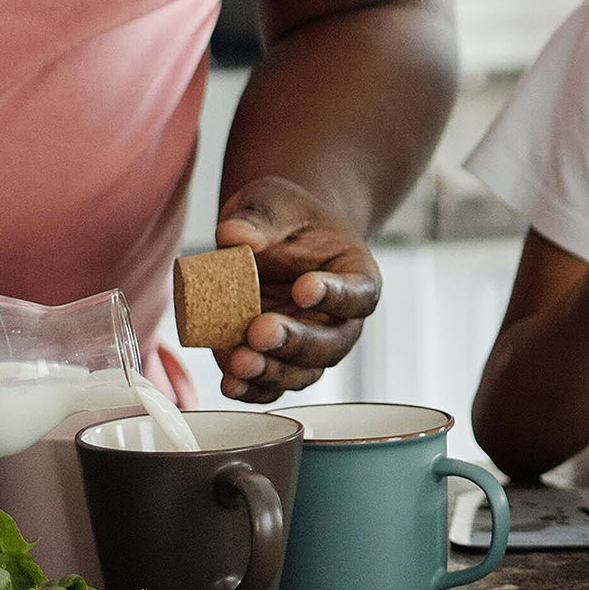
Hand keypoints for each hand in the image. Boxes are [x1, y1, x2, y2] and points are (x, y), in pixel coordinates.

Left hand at [213, 177, 383, 402]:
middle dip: (296, 342)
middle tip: (261, 331)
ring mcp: (307, 344)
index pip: (359, 293)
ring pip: (303, 372)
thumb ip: (259, 216)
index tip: (304, 288)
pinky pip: (270, 384)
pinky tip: (229, 382)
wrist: (273, 238)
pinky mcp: (274, 360)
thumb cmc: (283, 217)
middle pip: (332, 343)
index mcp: (355, 274)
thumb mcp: (273, 200)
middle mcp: (338, 318)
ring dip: (272, 372)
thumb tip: (234, 237)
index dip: (336, 296)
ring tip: (240, 363)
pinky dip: (251, 388)